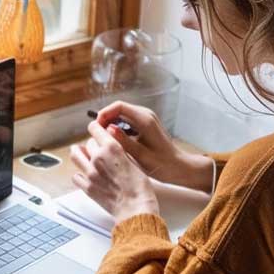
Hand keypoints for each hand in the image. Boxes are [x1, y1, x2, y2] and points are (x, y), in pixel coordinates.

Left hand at [70, 120, 160, 222]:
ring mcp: (90, 173)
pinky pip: (76, 175)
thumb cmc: (140, 187)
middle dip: (93, 144)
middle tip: (98, 148)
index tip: (96, 128)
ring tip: (82, 154)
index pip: (94, 128)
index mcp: (112, 148)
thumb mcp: (134, 161)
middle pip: (88, 143)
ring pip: (75, 155)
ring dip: (79, 153)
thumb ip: (120, 151)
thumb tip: (111, 145)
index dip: (96, 127)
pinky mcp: (87, 187)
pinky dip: (80, 173)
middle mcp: (98, 158)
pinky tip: (86, 175)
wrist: (135, 208)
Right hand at [95, 101, 213, 192]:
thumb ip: (123, 141)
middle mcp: (145, 115)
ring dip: (110, 123)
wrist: (178, 166)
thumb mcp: (140, 155)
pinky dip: (117, 128)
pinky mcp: (144, 125)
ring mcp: (145, 119)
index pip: (118, 106)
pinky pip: (126, 121)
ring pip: (121, 115)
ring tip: (103, 138)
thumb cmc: (162, 164)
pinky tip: (114, 141)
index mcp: (145, 120)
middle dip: (105, 119)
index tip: (95, 126)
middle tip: (96, 134)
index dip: (104, 113)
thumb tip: (108, 129)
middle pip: (118, 109)